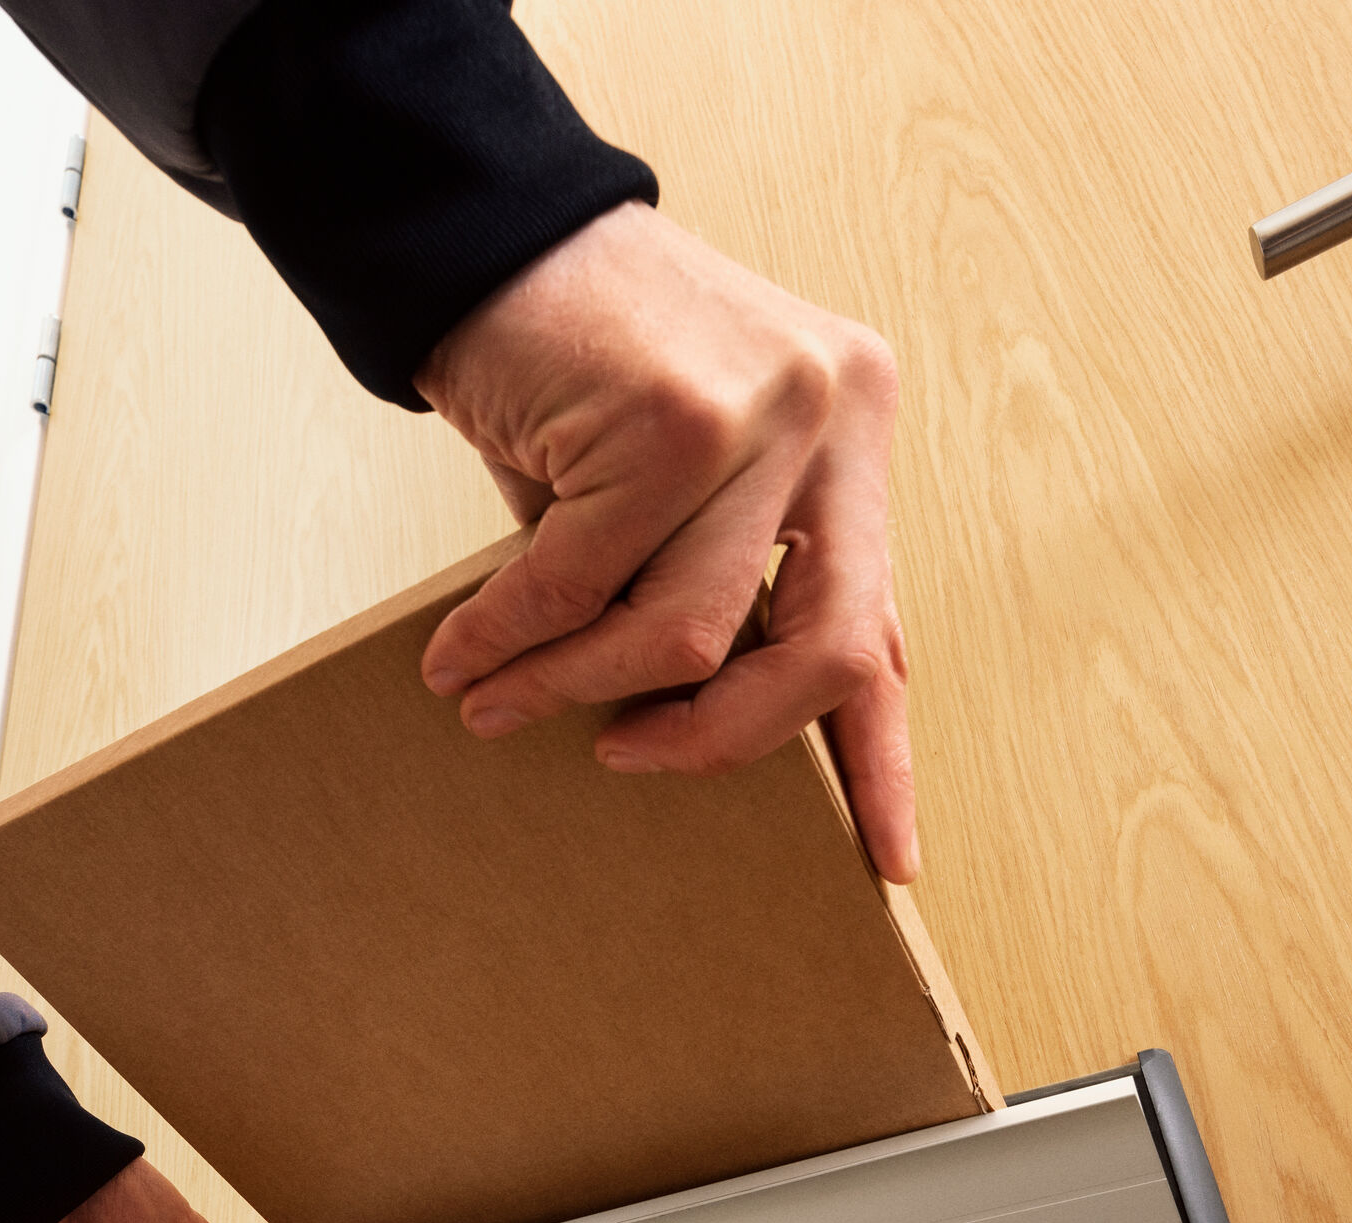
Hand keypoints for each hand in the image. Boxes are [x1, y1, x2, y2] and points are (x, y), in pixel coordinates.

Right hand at [412, 201, 920, 883]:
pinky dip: (510, 640)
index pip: (887, 624)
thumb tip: (710, 724)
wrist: (481, 236)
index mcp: (854, 429)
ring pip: (689, 633)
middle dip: (720, 738)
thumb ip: (714, 586)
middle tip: (630, 760)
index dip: (884, 757)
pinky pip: (583, 586)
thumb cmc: (573, 366)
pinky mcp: (675, 416)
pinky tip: (462, 659)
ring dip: (575, 684)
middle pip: (827, 652)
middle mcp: (837, 412)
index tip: (889, 858)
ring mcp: (767, 408)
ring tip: (500, 698)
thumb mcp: (674, 483)